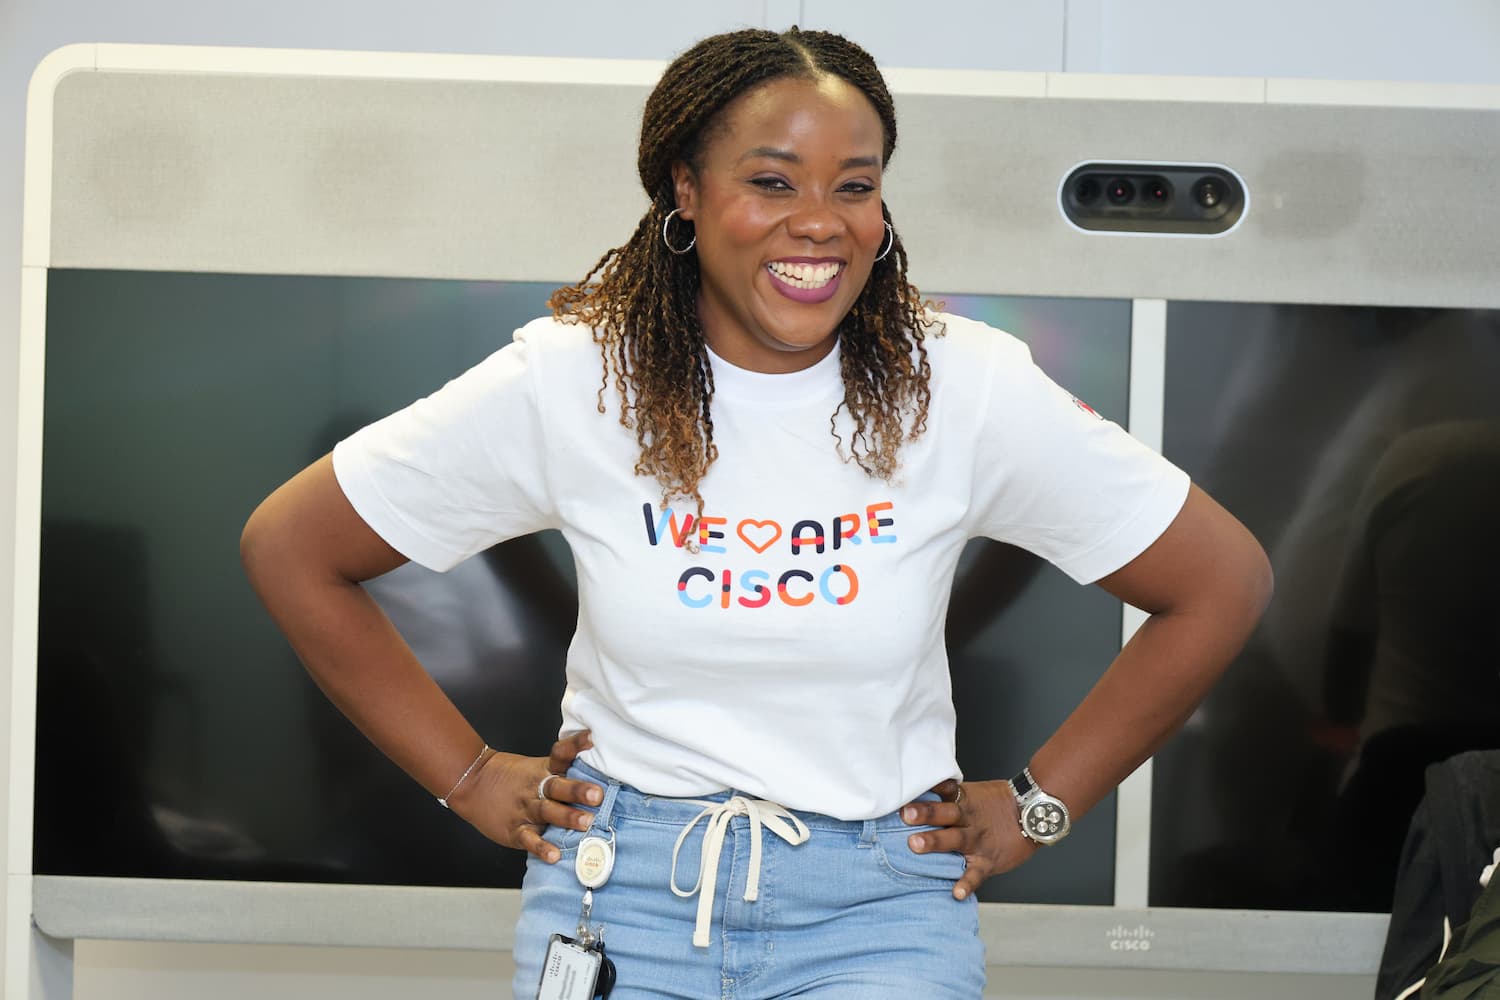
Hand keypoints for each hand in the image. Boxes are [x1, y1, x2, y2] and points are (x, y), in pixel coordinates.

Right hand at [445, 730, 602, 863]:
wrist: (471, 783)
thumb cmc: (510, 777)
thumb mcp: (536, 767)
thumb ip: (562, 770)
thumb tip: (596, 769)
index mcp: (543, 770)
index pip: (561, 754)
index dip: (575, 745)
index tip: (591, 738)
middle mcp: (536, 788)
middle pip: (558, 786)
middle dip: (578, 790)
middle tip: (597, 794)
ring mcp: (525, 809)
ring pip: (547, 812)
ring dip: (567, 817)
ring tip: (585, 822)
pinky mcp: (515, 831)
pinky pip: (530, 840)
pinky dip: (541, 848)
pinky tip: (554, 855)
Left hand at [901, 778, 1039, 899]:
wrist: (1034, 815)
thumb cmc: (999, 804)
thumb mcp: (975, 793)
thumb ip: (950, 797)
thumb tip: (919, 794)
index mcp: (965, 800)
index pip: (944, 791)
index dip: (927, 791)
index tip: (907, 792)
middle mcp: (969, 819)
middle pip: (945, 813)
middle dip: (925, 814)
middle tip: (906, 814)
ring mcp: (978, 840)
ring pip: (955, 839)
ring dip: (935, 841)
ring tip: (915, 844)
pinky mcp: (988, 861)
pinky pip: (976, 874)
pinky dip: (966, 884)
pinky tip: (956, 893)